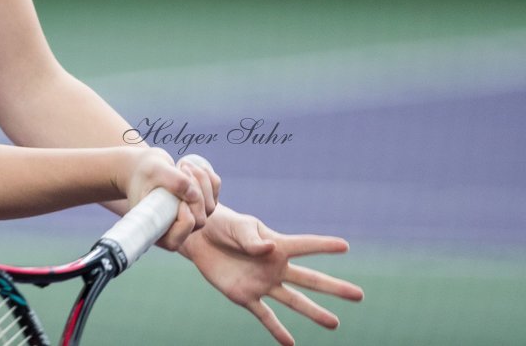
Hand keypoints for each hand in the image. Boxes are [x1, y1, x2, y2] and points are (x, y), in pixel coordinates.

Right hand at [152, 154, 221, 251]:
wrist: (146, 167)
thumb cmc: (144, 172)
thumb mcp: (154, 172)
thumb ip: (172, 181)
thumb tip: (194, 194)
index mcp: (158, 230)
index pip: (177, 239)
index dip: (184, 221)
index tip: (180, 200)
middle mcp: (177, 229)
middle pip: (199, 220)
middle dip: (195, 194)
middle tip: (181, 170)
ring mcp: (192, 218)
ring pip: (210, 206)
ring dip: (201, 181)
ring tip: (183, 164)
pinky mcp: (202, 205)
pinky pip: (215, 192)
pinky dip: (208, 177)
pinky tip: (193, 166)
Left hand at [180, 205, 363, 345]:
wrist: (199, 238)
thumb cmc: (223, 225)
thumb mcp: (238, 227)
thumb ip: (252, 240)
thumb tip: (269, 252)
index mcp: (276, 245)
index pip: (305, 245)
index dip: (324, 245)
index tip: (345, 246)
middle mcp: (274, 267)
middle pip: (310, 279)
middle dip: (334, 288)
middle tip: (359, 295)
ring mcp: (262, 283)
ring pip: (294, 301)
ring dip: (314, 312)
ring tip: (334, 324)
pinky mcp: (245, 296)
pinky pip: (265, 316)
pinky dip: (277, 330)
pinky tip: (290, 344)